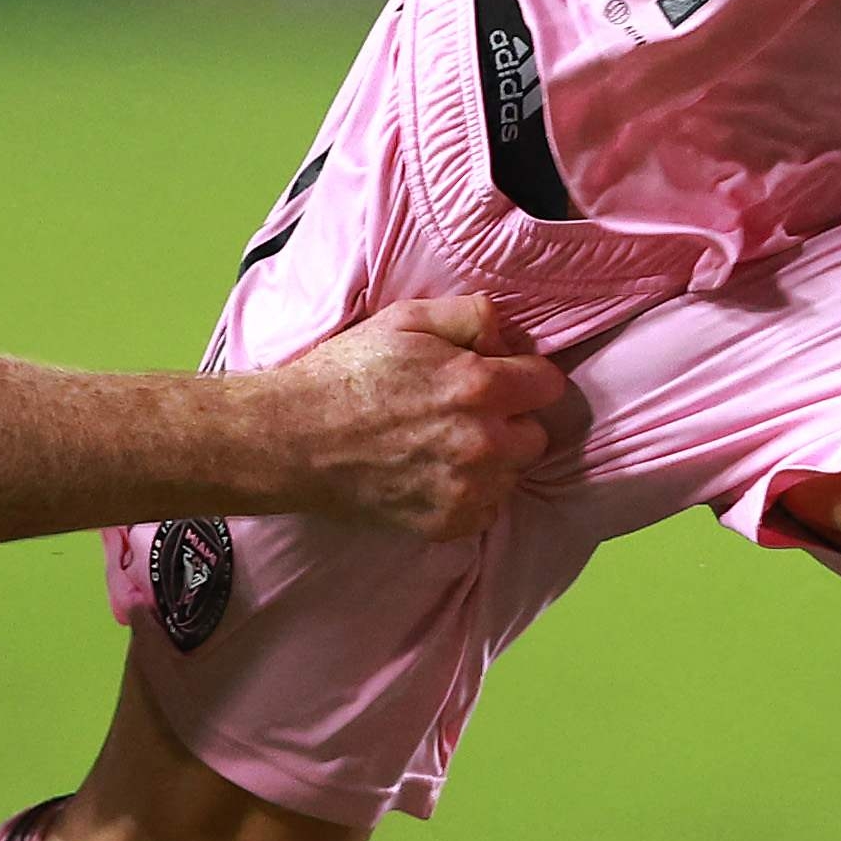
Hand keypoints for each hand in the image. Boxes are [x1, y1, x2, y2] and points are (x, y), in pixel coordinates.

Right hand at [252, 295, 573, 537]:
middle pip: (536, 434)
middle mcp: (482, 443)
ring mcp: (465, 490)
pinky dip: (471, 493)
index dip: (523, 375)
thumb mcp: (408, 318)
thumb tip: (509, 337)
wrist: (292, 438)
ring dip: (493, 459)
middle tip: (467, 410)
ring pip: (512, 474)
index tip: (497, 376)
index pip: (548, 385)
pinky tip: (436, 472)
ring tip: (446, 443)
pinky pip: (487, 509)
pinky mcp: (445, 524)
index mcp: (479, 386)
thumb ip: (473, 316)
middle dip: (511, 419)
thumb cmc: (347, 373)